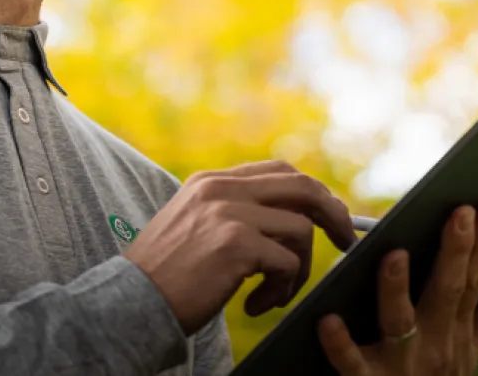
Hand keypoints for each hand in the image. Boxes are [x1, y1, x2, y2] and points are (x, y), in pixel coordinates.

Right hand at [123, 161, 356, 334]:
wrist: (131, 301)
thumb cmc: (165, 274)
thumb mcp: (193, 225)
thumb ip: (231, 212)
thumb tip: (288, 219)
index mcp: (211, 181)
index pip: (278, 170)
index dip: (310, 193)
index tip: (328, 217)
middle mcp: (221, 188)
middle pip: (301, 186)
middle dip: (333, 213)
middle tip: (346, 242)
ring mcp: (228, 212)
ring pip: (301, 229)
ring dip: (299, 269)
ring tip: (273, 294)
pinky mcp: (236, 244)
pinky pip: (287, 263)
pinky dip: (282, 291)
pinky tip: (254, 305)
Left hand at [318, 205, 477, 374]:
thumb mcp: (467, 348)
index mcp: (453, 331)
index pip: (472, 282)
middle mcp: (433, 345)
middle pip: (446, 293)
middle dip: (455, 253)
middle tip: (459, 213)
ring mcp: (400, 364)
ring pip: (399, 322)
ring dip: (396, 288)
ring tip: (393, 254)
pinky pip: (351, 362)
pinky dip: (340, 343)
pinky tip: (327, 318)